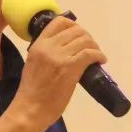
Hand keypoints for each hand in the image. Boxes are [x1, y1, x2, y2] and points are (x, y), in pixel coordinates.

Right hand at [8, 16, 106, 131]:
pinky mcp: (71, 68)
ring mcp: (60, 56)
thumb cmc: (31, 91)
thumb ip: (45, 53)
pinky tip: (101, 61)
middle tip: (90, 47)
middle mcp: (49, 47)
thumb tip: (63, 49)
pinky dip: (99, 55)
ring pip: (85, 40)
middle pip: (75, 30)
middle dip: (87, 37)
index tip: (78, 35)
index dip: (73, 25)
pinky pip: (90, 54)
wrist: (31, 108)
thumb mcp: (33, 63)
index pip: (58, 22)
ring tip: (97, 55)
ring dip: (94, 46)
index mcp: (38, 45)